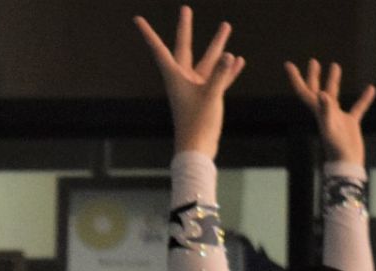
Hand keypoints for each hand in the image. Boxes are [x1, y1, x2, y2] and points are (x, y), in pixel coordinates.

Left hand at [135, 7, 245, 156]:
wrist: (197, 150)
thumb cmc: (198, 125)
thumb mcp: (210, 97)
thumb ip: (220, 76)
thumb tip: (230, 56)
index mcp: (175, 77)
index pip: (159, 49)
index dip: (148, 34)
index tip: (137, 19)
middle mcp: (182, 80)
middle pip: (184, 48)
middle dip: (185, 29)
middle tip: (185, 9)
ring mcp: (194, 89)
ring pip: (206, 62)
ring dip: (216, 46)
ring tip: (226, 26)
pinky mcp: (206, 99)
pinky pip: (217, 79)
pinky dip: (227, 70)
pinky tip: (238, 60)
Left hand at [285, 58, 375, 166]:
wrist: (347, 165)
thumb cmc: (337, 149)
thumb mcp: (330, 128)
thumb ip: (326, 111)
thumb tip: (323, 93)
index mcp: (318, 112)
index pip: (304, 91)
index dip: (296, 78)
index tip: (288, 64)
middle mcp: (325, 113)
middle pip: (316, 90)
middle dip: (313, 76)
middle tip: (313, 61)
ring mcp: (337, 118)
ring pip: (333, 95)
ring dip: (333, 81)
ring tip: (335, 65)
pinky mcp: (350, 123)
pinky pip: (357, 107)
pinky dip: (363, 99)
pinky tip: (370, 89)